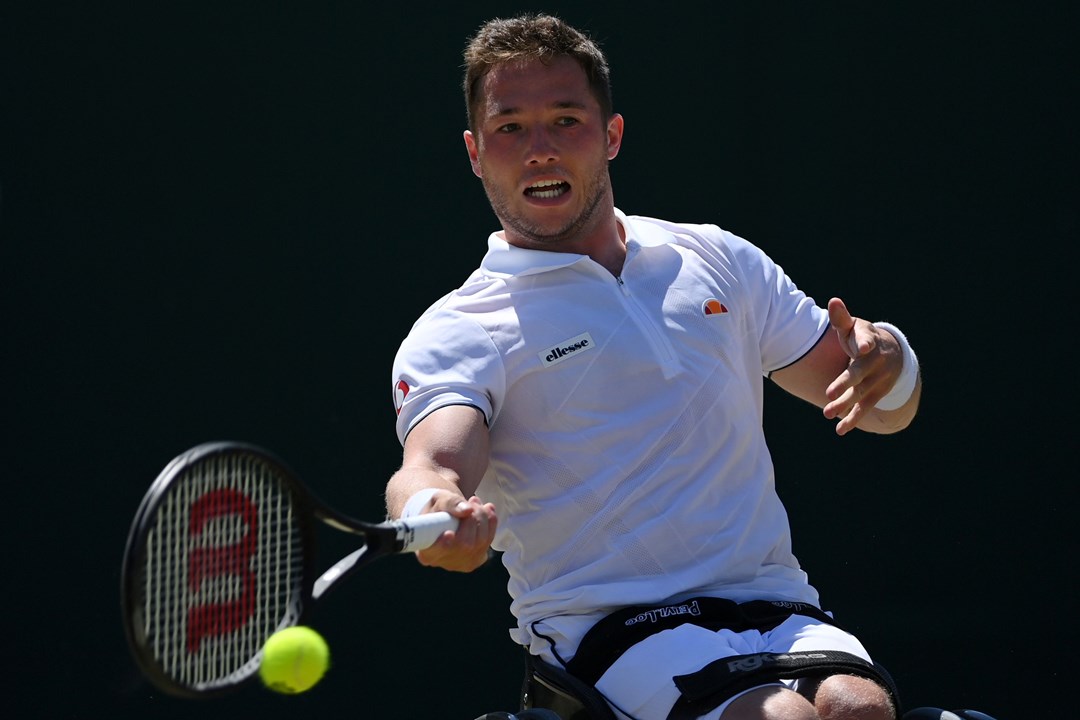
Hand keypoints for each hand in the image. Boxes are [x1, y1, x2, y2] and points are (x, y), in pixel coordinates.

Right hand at [415, 495, 496, 571]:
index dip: (442, 546)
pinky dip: (490, 523)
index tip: (448, 533)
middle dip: (473, 518)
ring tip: (476, 502)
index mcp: (425, 550)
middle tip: (472, 501)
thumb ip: (450, 503)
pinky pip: (488, 541)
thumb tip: (467, 510)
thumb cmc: (437, 508)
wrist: (445, 516)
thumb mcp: (438, 499)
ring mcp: (460, 564)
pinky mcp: (476, 560)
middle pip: (464, 545)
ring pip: (480, 542)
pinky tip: (485, 511)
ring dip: (483, 518)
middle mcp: (441, 562)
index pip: (432, 554)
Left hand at [822, 297, 905, 434]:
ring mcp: (878, 378)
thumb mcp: (854, 326)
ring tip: (827, 413)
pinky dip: (853, 419)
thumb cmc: (862, 337)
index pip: (866, 340)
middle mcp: (875, 360)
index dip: (864, 342)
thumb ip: (842, 318)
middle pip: (859, 372)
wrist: (892, 352)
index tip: (861, 347)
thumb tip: (832, 301)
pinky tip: (840, 430)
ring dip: (845, 404)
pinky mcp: (878, 393)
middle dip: (845, 383)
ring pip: (860, 393)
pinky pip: (865, 407)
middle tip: (829, 393)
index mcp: (868, 340)